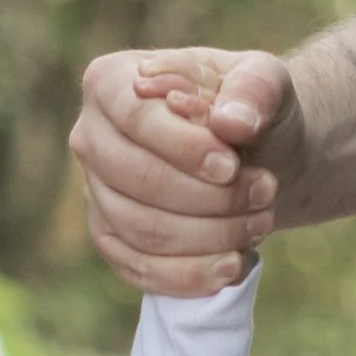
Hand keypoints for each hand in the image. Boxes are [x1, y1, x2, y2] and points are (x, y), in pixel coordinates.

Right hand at [71, 46, 299, 294]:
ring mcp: (95, 193)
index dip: (185, 148)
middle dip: (208, 197)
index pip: (136, 118)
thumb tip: (232, 123)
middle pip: (137, 179)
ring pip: (142, 230)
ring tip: (260, 223)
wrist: (251, 150)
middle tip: (265, 193)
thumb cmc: (245, 107)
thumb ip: (254, 90)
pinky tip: (233, 266)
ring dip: (209, 236)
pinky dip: (190, 275)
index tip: (232, 167)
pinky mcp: (110, 239)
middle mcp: (90, 138)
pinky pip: (139, 269)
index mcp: (111, 82)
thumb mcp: (263, 80)